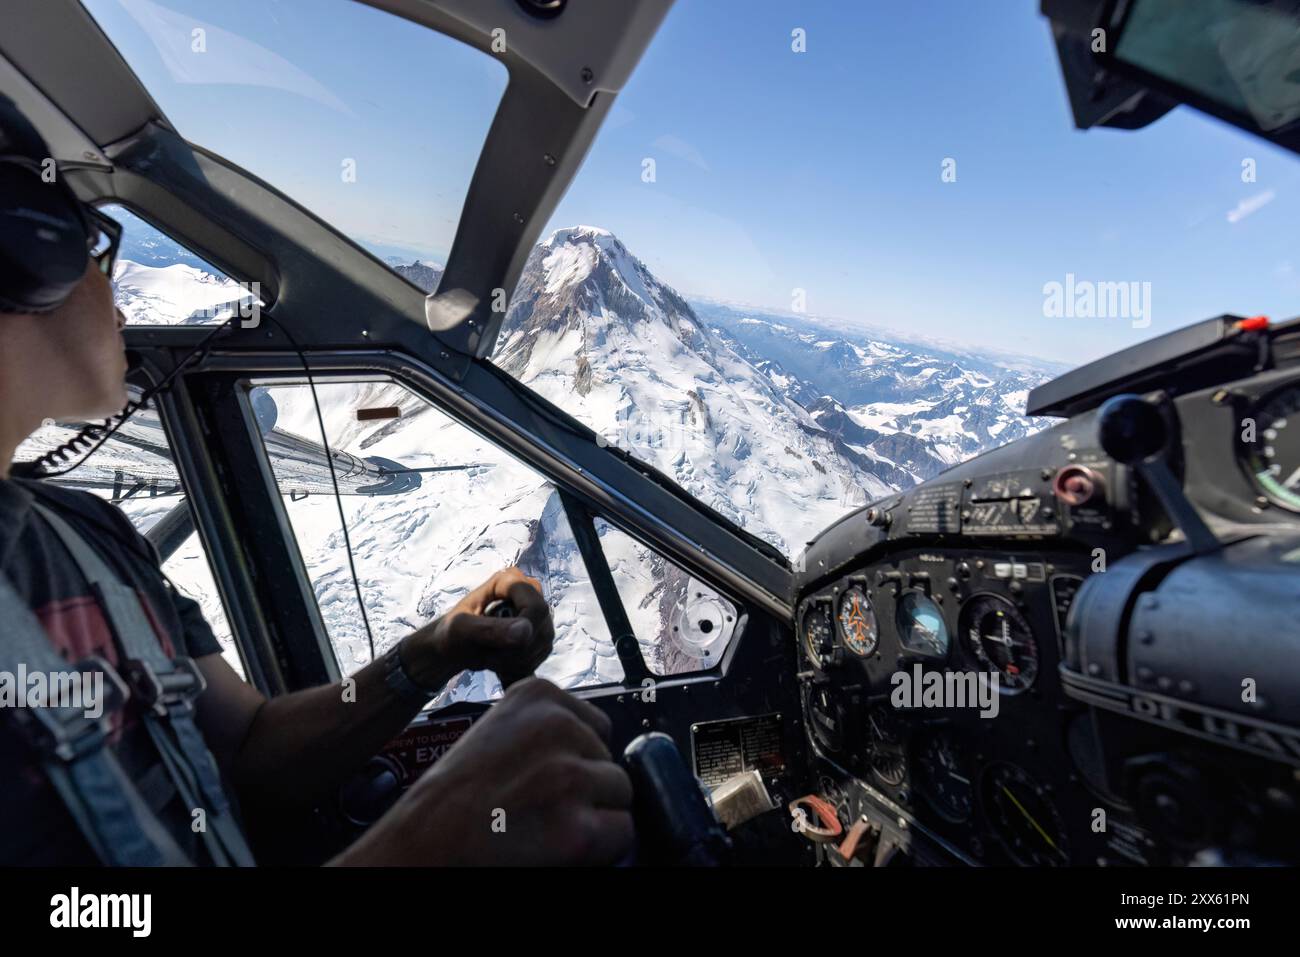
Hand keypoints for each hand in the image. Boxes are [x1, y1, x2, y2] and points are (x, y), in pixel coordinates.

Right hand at [332, 678, 633, 865]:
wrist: (420, 844)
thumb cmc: (450, 798)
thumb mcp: (498, 732)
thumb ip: (544, 730)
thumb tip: (595, 749)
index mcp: (537, 695)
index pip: (595, 726)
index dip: (574, 759)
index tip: (540, 778)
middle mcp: (558, 727)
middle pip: (610, 759)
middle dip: (587, 787)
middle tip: (538, 808)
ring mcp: (570, 777)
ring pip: (620, 795)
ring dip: (594, 815)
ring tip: (544, 826)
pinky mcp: (578, 829)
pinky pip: (622, 833)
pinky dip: (599, 847)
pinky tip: (556, 847)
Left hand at [404, 567, 554, 687]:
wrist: (453, 648)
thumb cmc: (451, 632)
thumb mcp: (461, 629)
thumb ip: (489, 629)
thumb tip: (525, 631)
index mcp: (510, 580)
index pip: (536, 607)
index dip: (524, 632)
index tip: (494, 648)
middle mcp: (530, 592)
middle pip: (542, 628)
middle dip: (516, 651)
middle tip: (487, 657)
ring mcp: (537, 614)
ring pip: (543, 643)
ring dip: (517, 661)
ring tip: (491, 659)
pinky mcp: (540, 634)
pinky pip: (541, 655)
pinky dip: (521, 667)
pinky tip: (501, 665)